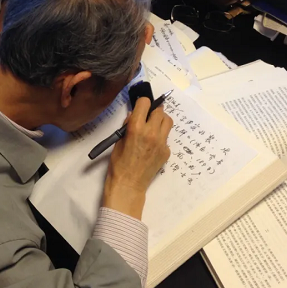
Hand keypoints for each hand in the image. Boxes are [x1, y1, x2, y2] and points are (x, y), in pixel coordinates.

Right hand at [102, 97, 172, 218]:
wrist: (128, 185)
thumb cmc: (118, 164)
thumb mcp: (118, 141)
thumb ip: (128, 126)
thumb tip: (135, 115)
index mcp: (137, 128)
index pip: (145, 103)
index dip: (142, 102)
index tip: (140, 106)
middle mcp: (152, 132)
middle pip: (159, 110)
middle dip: (153, 110)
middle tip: (147, 116)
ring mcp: (162, 142)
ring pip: (168, 121)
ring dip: (161, 120)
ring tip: (153, 126)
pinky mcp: (166, 152)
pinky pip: (166, 137)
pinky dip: (160, 136)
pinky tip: (152, 145)